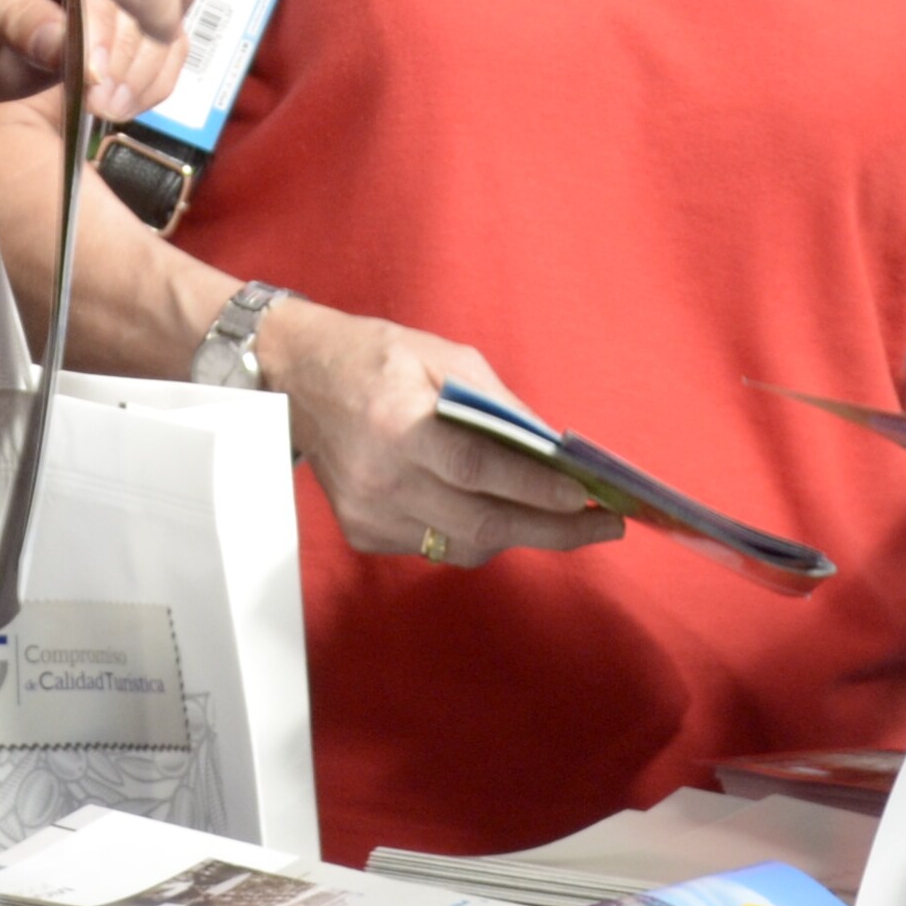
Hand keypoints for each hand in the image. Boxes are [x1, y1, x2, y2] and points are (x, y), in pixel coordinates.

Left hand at [0, 0, 178, 119]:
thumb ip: (11, 16)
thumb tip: (67, 47)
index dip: (109, 22)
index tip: (94, 72)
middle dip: (136, 47)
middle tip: (101, 93)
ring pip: (163, 20)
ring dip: (148, 67)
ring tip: (107, 103)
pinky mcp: (98, 40)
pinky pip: (154, 51)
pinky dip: (154, 79)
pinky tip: (123, 102)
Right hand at [257, 303, 621, 569]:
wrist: (301, 381)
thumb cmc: (378, 359)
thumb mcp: (445, 357)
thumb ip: (499, 405)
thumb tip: (556, 451)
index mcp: (397, 424)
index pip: (477, 469)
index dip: (535, 488)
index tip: (586, 495)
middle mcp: (380, 479)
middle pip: (479, 525)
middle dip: (551, 530)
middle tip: (604, 524)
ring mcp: (369, 514)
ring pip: (463, 546)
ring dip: (520, 534)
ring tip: (562, 519)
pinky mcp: (364, 534)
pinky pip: (437, 547)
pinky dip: (475, 533)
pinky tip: (496, 509)